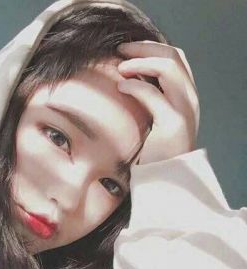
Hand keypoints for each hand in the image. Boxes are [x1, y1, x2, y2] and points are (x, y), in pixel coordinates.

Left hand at [116, 40, 199, 164]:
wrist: (164, 179)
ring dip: (141, 61)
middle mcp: (191, 99)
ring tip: (120, 66)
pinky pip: (153, 94)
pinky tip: (121, 86)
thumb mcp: (154, 119)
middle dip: (144, 48)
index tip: (127, 50)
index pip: (176, 58)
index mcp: (186, 96)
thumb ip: (150, 99)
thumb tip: (127, 77)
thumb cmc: (154, 150)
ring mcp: (185, 110)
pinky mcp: (173, 124)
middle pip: (173, 56)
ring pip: (168, 68)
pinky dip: (134, 85)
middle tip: (120, 50)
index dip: (151, 48)